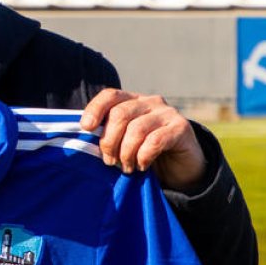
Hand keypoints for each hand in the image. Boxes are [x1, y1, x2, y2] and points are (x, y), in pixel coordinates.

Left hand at [80, 88, 205, 191]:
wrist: (182, 169)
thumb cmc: (146, 155)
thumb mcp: (124, 143)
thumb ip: (108, 136)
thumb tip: (83, 138)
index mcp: (132, 101)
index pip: (110, 95)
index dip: (95, 109)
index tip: (86, 128)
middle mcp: (150, 102)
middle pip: (120, 114)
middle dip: (109, 141)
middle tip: (110, 161)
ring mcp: (167, 113)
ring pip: (136, 129)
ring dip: (126, 153)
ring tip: (126, 168)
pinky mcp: (181, 128)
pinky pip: (155, 141)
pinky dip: (143, 156)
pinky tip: (142, 166)